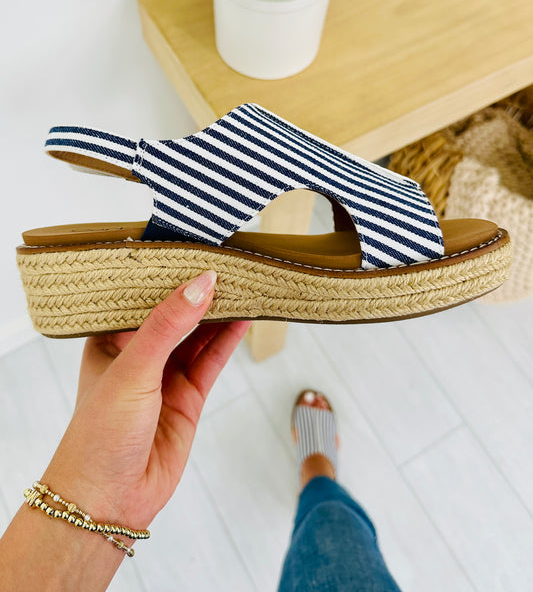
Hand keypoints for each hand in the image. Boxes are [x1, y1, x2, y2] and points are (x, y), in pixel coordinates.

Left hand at [42, 270, 249, 531]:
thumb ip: (168, 325)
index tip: (195, 252)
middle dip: (199, 293)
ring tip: (243, 286)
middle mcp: (137, 356)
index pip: (142, 298)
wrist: (109, 499)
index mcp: (109, 341)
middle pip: (175, 316)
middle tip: (228, 265)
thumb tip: (201, 284)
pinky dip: (228, 340)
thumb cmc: (99, 434)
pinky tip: (243, 319)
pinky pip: (211, 361)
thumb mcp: (132, 368)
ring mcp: (164, 377)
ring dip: (219, 314)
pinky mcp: (188, 397)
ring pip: (198, 337)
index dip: (168, 275)